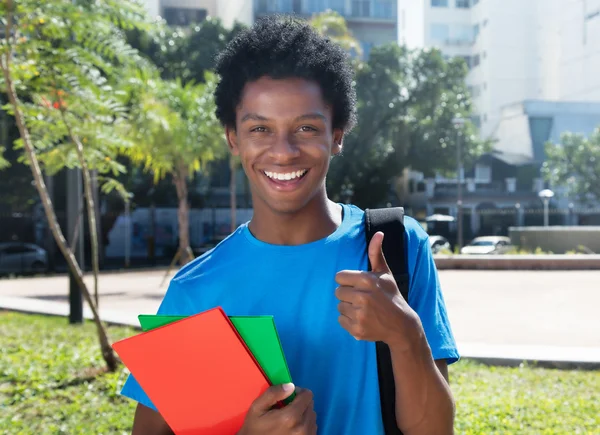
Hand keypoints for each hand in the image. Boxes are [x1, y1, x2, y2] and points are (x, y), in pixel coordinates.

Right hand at [238, 383, 316, 434]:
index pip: (307, 395)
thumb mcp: (257, 408)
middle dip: (300, 403)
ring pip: (312, 416)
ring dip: (303, 413)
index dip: (298, 392)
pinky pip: (312, 427)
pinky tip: (293, 427)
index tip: (289, 396)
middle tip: (287, 408)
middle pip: (310, 405)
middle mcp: (302, 427)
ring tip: (290, 419)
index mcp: (291, 416)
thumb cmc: (255, 428)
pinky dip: (305, 424)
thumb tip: (290, 386)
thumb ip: (273, 393)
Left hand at [335, 231, 420, 348]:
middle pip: (338, 292)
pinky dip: (349, 320)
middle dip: (348, 294)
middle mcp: (363, 297)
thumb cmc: (391, 295)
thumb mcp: (385, 273)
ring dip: (348, 307)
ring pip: (339, 306)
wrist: (401, 325)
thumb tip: (378, 233)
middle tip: (362, 298)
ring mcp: (360, 314)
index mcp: (367, 280)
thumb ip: (376, 253)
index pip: (339, 277)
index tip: (358, 285)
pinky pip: (341, 320)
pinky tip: (362, 318)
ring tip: (363, 309)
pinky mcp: (357, 329)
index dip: (347, 281)